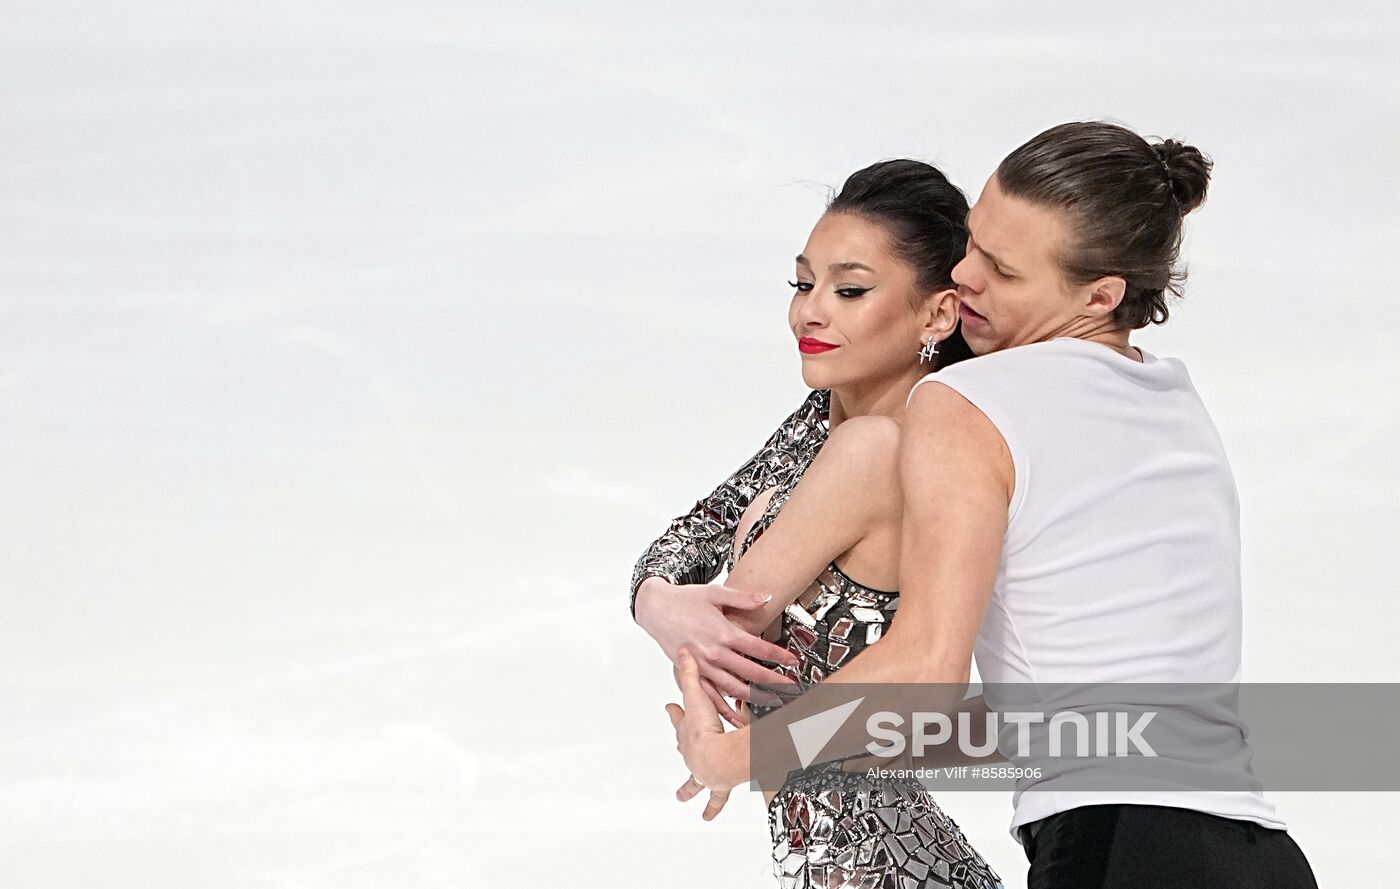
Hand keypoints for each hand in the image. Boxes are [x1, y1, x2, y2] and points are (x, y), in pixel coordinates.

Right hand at [637, 577, 799, 708]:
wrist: (655, 608)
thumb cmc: (685, 600)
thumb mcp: (715, 593)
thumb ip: (743, 597)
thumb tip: (767, 597)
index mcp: (723, 632)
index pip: (759, 649)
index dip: (779, 656)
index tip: (794, 662)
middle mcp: (714, 653)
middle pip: (751, 673)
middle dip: (774, 682)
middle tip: (792, 689)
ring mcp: (702, 666)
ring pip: (733, 689)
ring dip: (755, 698)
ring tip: (774, 703)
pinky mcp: (691, 674)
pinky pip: (710, 696)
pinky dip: (724, 709)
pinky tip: (737, 718)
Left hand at [665, 647, 747, 797]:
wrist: (716, 760)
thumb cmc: (706, 731)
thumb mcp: (697, 696)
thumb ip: (691, 672)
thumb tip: (682, 649)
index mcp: (689, 731)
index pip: (679, 718)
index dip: (675, 713)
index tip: (670, 708)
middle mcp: (692, 752)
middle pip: (684, 749)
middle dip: (682, 748)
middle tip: (679, 750)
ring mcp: (703, 771)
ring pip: (693, 781)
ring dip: (688, 788)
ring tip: (681, 797)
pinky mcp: (718, 786)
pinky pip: (715, 800)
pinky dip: (713, 808)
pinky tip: (708, 816)